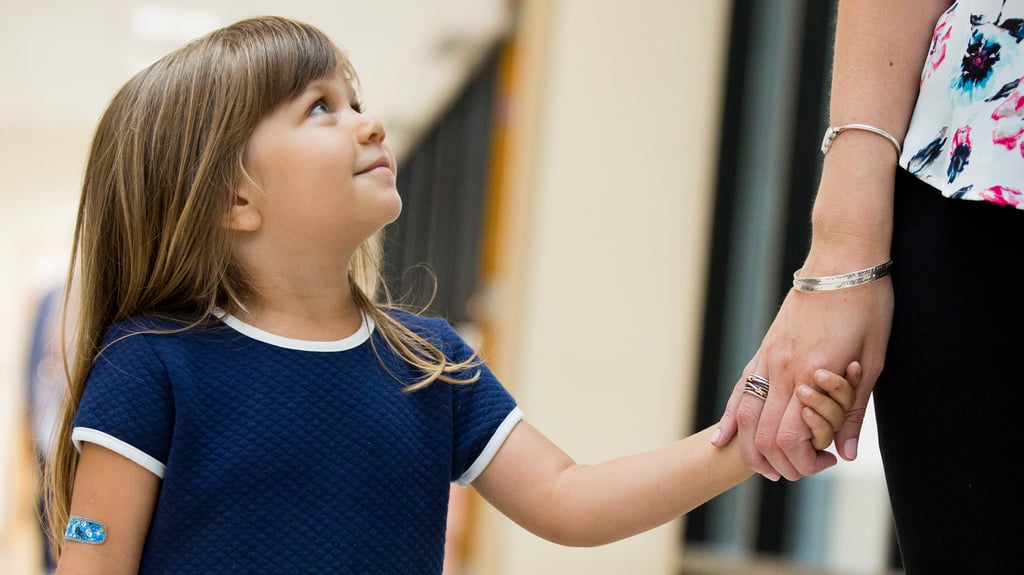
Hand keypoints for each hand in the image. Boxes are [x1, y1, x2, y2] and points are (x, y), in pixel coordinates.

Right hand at [711, 278, 892, 479]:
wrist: (843, 261)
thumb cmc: (866, 306)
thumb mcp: (873, 361)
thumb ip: (853, 410)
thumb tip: (845, 453)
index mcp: (811, 375)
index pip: (790, 439)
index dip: (803, 461)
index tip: (826, 461)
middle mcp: (781, 370)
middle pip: (761, 435)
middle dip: (779, 462)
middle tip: (803, 467)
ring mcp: (767, 358)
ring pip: (743, 416)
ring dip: (750, 448)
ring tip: (765, 465)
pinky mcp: (763, 349)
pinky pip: (740, 390)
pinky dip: (729, 419)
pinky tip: (722, 438)